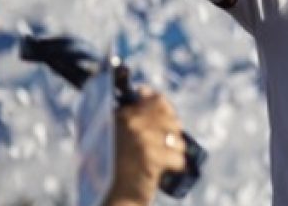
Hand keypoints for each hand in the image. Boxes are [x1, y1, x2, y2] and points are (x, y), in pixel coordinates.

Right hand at [105, 88, 187, 205]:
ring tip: (163, 158)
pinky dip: (175, 165)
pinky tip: (166, 169)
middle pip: (171, 118)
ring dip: (174, 149)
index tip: (166, 116)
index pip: (156, 99)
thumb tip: (144, 91)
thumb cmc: (109, 168)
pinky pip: (178, 156)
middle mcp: (131, 123)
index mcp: (120, 115)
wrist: (109, 196)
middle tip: (167, 143)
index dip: (165, 107)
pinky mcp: (153, 158)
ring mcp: (143, 140)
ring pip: (177, 138)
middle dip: (173, 131)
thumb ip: (124, 114)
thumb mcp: (110, 136)